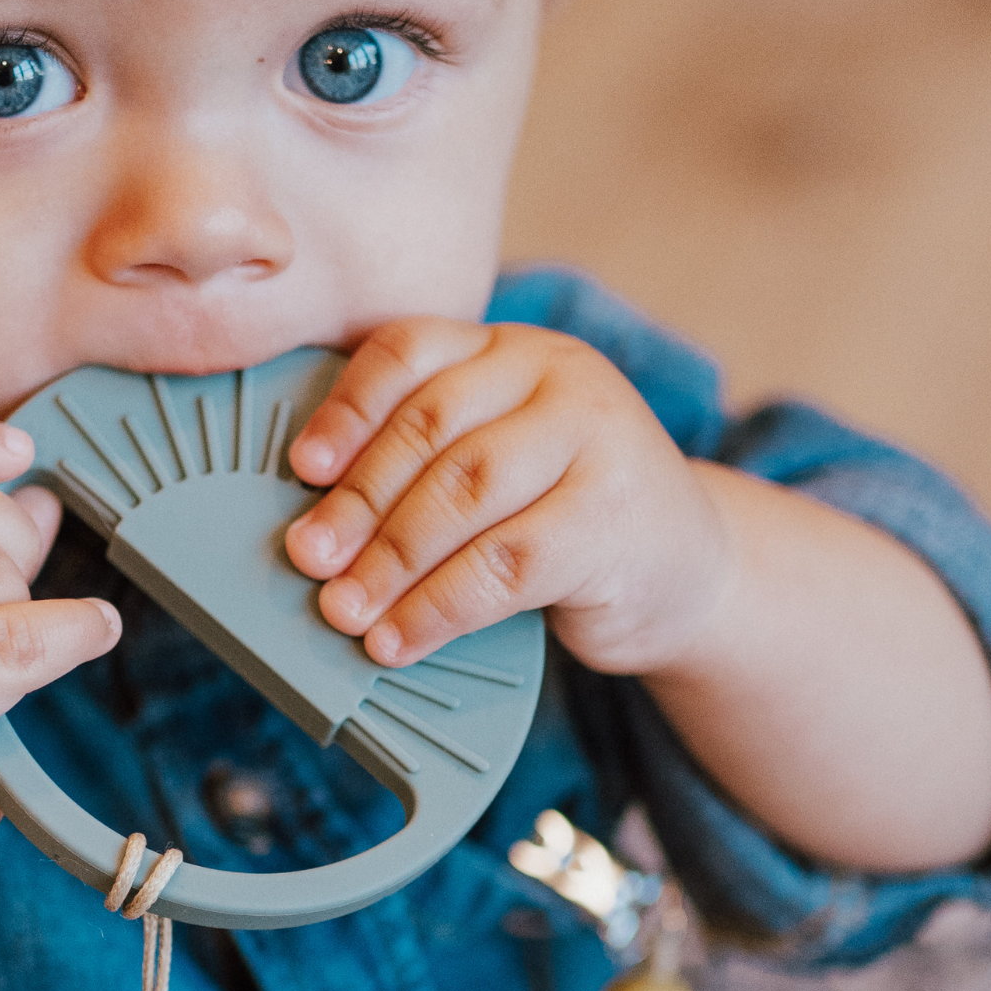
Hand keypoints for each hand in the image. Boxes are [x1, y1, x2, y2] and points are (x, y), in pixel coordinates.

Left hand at [282, 318, 732, 675]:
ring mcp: (597, 443)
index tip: (301, 470)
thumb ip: (429, 459)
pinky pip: (501, 566)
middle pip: (430, 428)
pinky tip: (396, 640)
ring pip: (463, 496)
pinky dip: (435, 608)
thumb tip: (311, 520)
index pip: (412, 351)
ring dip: (388, 561)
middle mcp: (560, 378)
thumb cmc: (564, 519)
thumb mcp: (503, 461)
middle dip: (357, 500)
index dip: (347, 409)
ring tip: (341, 611)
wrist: (689, 572)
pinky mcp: (612, 522)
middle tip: (305, 556)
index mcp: (514, 349)